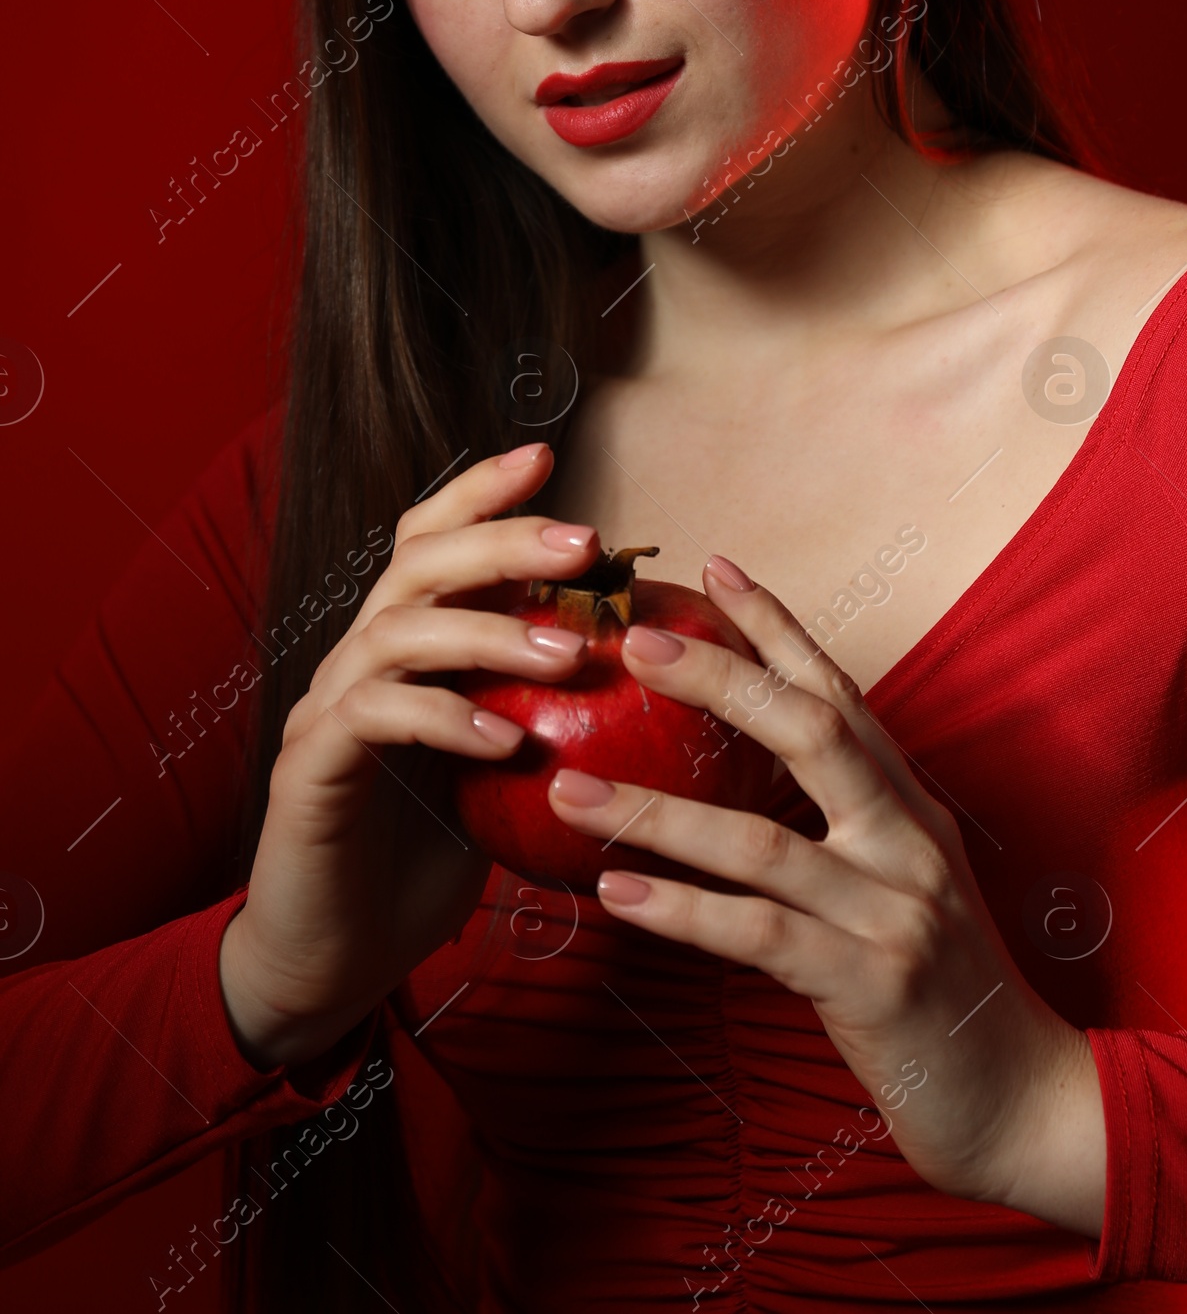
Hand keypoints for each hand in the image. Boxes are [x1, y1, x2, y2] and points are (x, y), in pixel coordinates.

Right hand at [220, 443, 595, 1070]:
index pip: (431, 540)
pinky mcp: (309, 769)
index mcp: (402, 647)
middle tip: (585, 543)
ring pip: (398, 629)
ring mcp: (325, 709)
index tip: (546, 457)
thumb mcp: (502, 774)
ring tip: (566, 654)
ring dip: (490, 632)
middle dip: (502, 538)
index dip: (480, 492)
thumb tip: (649, 674)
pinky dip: (445, 718)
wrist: (331, 958)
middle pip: (418, 561)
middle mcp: (357, 660)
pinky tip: (507, 742)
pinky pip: (374, 718)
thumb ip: (545, 713)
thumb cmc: (426, 861)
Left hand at [547, 558, 1107, 1236]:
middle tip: (636, 641)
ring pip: (762, 840)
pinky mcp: (873, 984)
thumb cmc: (940, 993)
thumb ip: (839, 832)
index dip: (778, 626)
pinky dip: (685, 910)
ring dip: (657, 811)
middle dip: (722, 678)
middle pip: (811, 731)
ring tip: (571, 788)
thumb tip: (732, 786)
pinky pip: (761, 936)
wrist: (1023, 1101)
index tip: (715, 568)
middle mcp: (909, 840)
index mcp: (912, 807)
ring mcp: (894, 910)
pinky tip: (618, 895)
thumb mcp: (901, 888)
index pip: (840, 692)